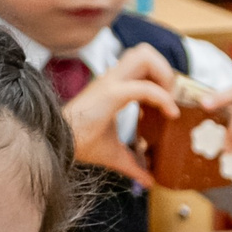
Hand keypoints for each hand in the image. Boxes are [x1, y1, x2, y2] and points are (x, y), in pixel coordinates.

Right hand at [62, 44, 176, 187]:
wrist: (59, 145)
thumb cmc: (81, 145)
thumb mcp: (115, 154)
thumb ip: (134, 164)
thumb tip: (148, 180)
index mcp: (113, 86)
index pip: (142, 64)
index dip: (161, 75)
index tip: (170, 102)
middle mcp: (112, 78)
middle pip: (144, 51)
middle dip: (164, 69)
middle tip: (171, 95)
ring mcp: (111, 83)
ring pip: (144, 55)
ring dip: (164, 74)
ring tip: (170, 98)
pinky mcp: (110, 94)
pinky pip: (144, 88)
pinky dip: (163, 98)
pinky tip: (171, 113)